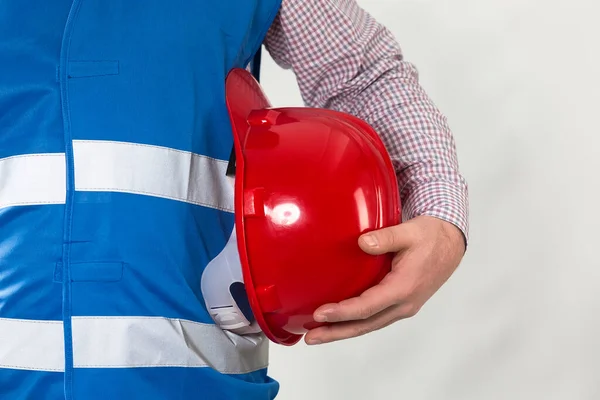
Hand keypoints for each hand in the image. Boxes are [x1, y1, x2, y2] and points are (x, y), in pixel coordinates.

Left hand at [304, 215, 465, 344]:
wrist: (450, 244)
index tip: (320, 314)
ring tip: (317, 335)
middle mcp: (403, 304)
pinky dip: (355, 323)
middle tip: (311, 337)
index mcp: (404, 287)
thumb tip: (363, 243)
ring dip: (343, 331)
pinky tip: (339, 322)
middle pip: (365, 324)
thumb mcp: (409, 232)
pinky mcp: (400, 305)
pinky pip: (374, 318)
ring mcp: (403, 307)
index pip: (368, 306)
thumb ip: (386, 237)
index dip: (342, 312)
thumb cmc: (429, 237)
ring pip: (369, 325)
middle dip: (336, 332)